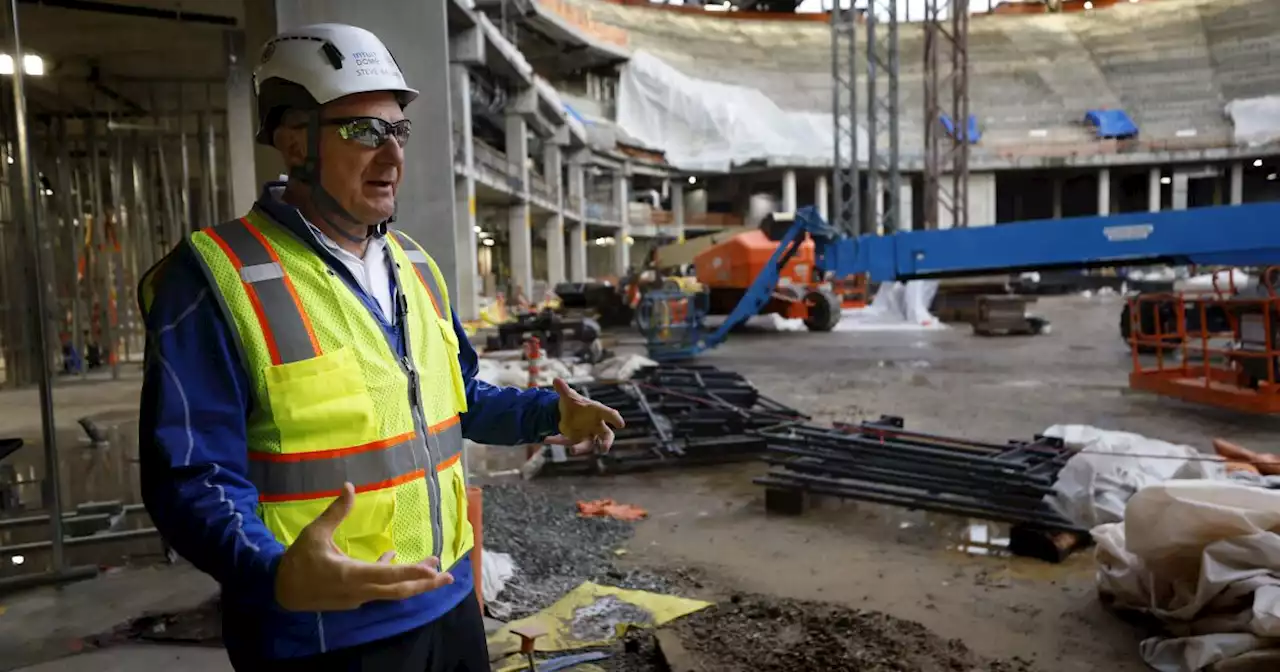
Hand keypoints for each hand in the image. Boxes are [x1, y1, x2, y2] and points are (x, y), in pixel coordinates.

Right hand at [274, 483, 453, 611]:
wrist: (280, 590)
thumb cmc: (298, 561)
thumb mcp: (314, 533)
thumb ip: (335, 512)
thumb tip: (349, 486)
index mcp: (350, 575)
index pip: (387, 576)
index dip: (411, 572)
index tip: (432, 569)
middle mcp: (359, 591)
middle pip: (399, 590)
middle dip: (425, 584)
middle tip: (449, 576)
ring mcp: (358, 597)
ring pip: (392, 591)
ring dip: (414, 581)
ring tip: (435, 569)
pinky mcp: (355, 598)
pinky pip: (380, 589)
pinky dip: (392, 577)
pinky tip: (393, 559)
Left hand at [546, 378, 624, 454]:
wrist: (565, 413)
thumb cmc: (573, 404)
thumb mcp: (567, 396)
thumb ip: (563, 390)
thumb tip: (556, 379)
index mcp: (598, 412)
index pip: (610, 414)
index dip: (616, 419)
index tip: (621, 424)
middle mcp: (597, 425)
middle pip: (607, 436)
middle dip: (606, 443)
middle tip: (604, 449)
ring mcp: (589, 435)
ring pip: (589, 444)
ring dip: (581, 448)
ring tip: (573, 450)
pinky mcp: (579, 441)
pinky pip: (574, 445)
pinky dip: (564, 443)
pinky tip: (549, 439)